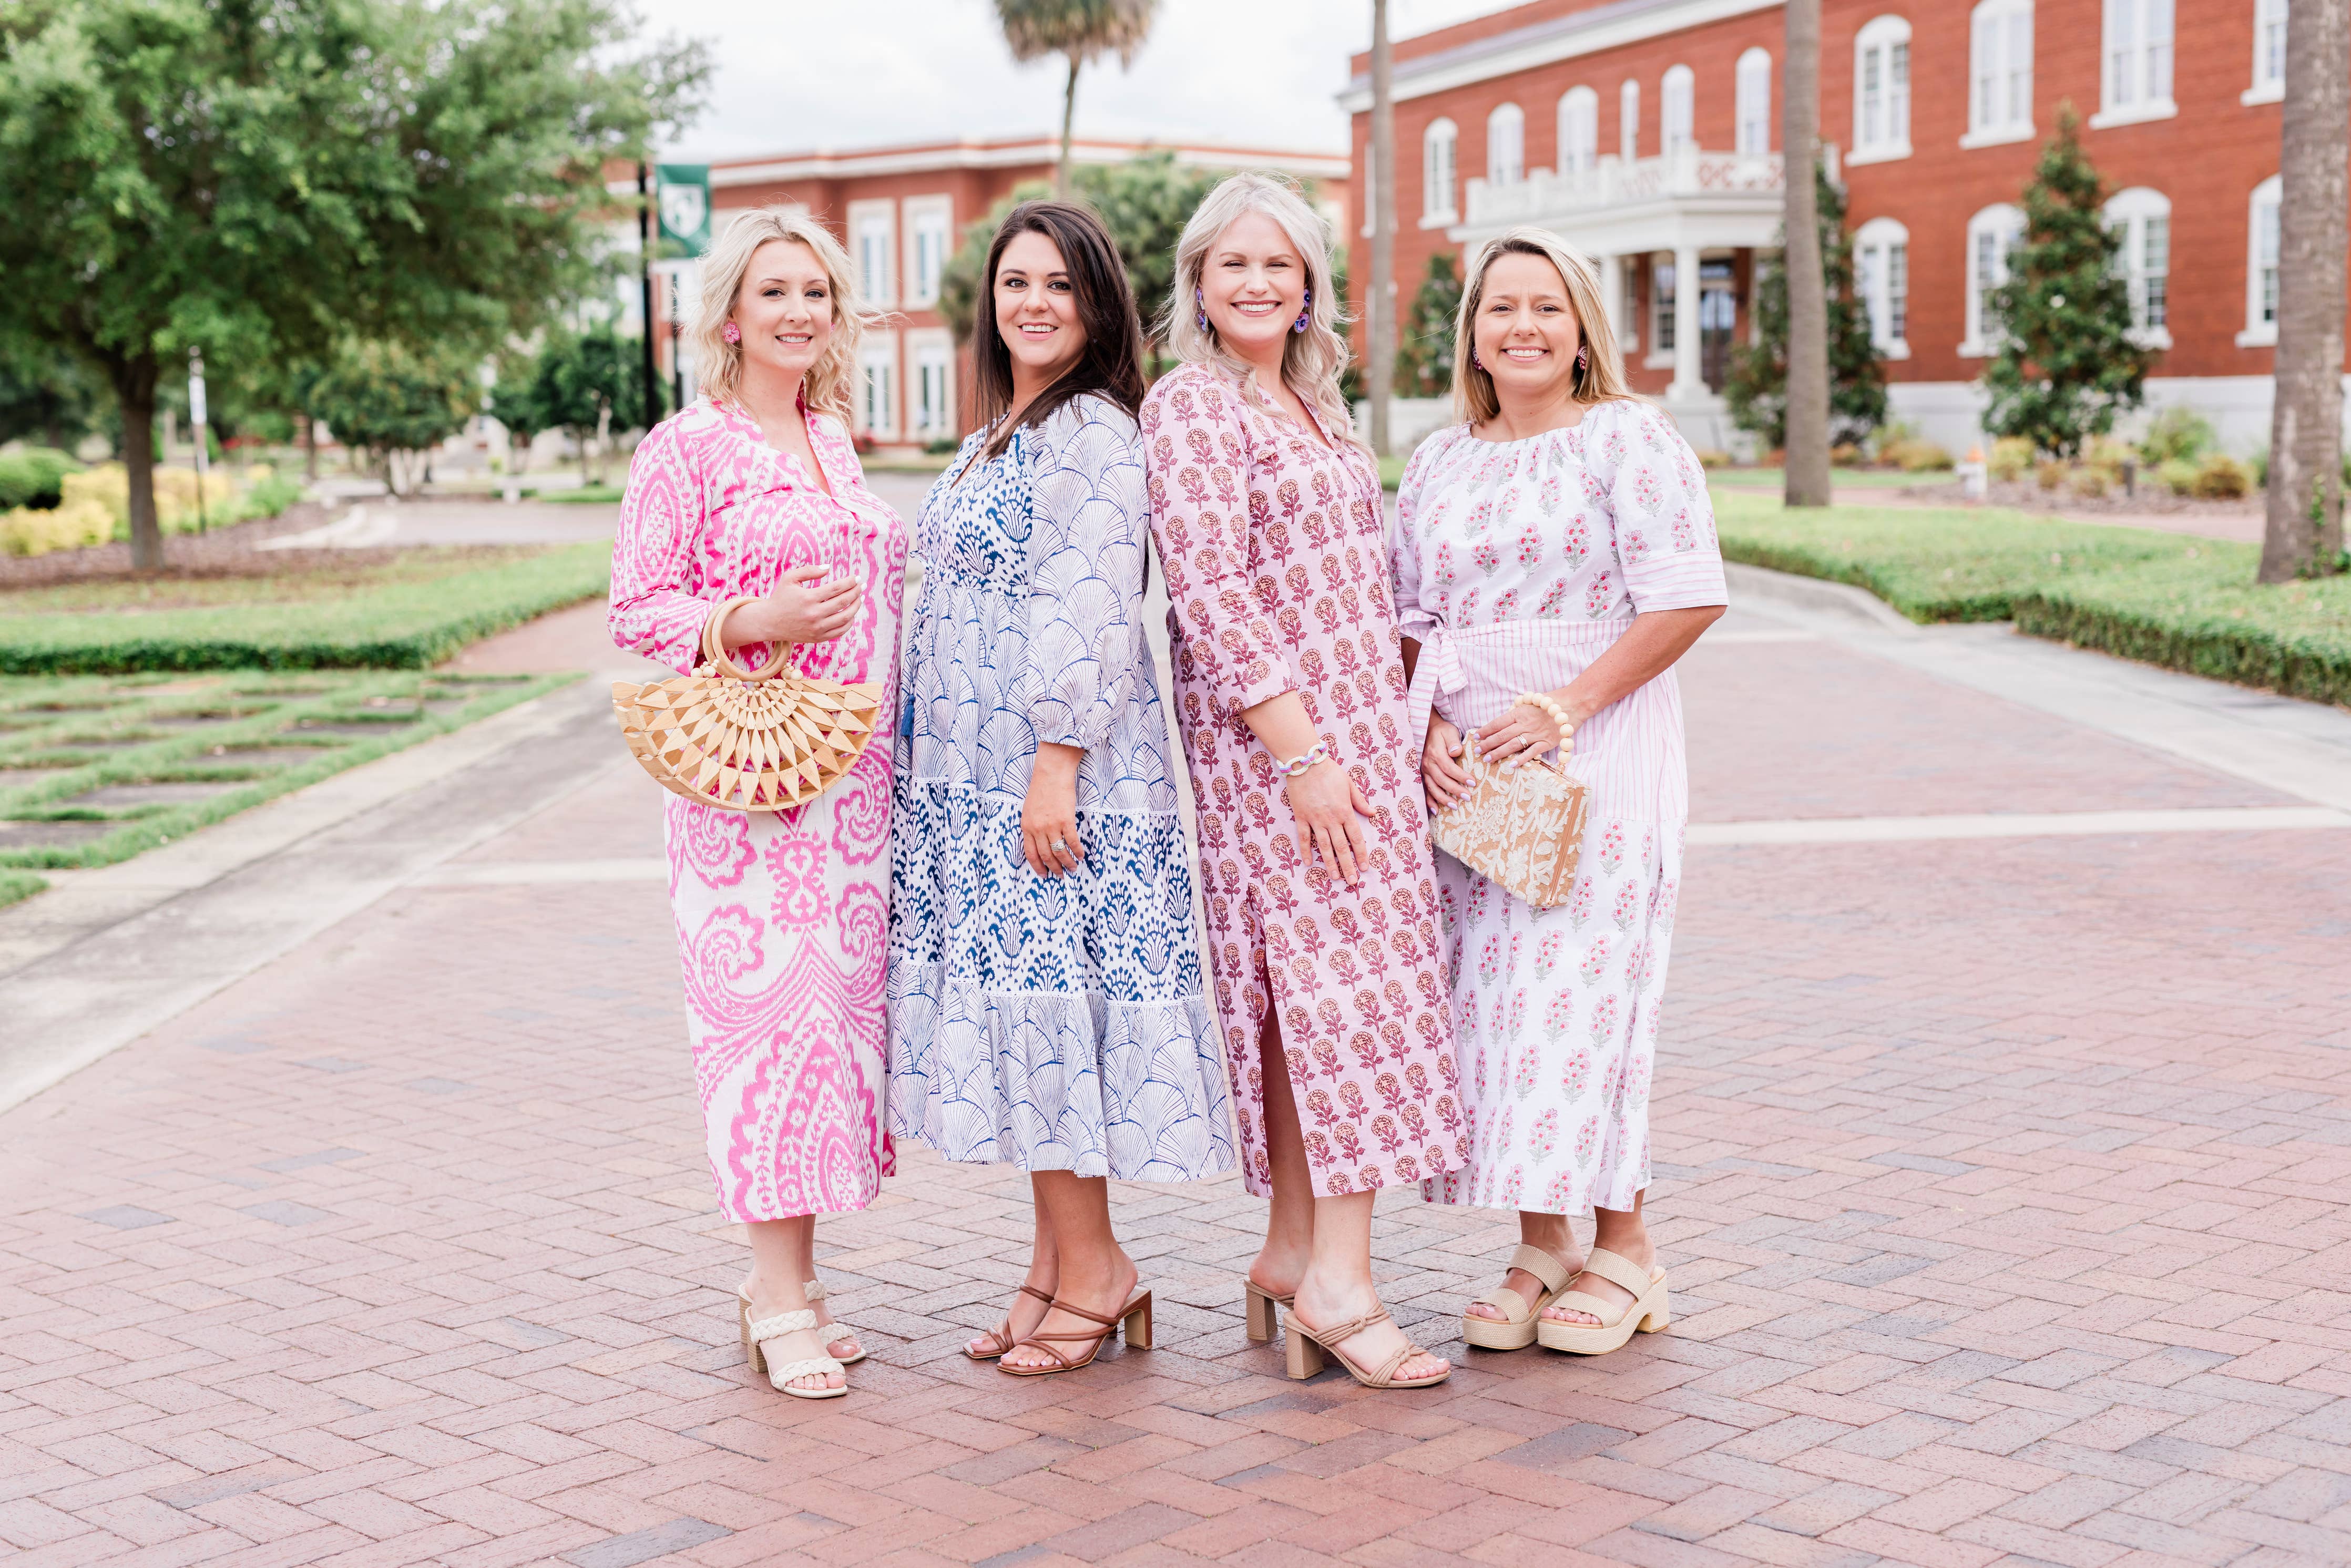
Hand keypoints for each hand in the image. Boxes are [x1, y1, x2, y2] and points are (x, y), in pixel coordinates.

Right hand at [743, 563, 861, 646]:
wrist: (769, 622)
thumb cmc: (780, 598)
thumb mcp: (789, 578)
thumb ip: (809, 570)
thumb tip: (828, 567)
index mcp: (808, 598)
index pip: (837, 588)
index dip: (850, 582)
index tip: (857, 578)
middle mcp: (814, 614)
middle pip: (843, 602)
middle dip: (856, 592)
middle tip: (861, 586)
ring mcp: (817, 628)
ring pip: (845, 617)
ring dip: (856, 607)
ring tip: (859, 598)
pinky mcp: (818, 637)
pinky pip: (840, 631)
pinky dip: (849, 622)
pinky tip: (851, 613)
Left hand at [1020, 743, 1083, 877]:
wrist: (1051, 774)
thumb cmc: (1040, 790)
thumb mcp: (1028, 811)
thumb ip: (1032, 827)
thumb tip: (1041, 844)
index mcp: (1026, 827)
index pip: (1031, 853)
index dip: (1038, 867)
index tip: (1044, 875)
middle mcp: (1037, 829)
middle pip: (1046, 856)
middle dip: (1054, 869)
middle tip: (1061, 875)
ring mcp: (1052, 826)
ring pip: (1059, 852)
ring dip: (1067, 863)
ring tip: (1073, 868)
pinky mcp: (1066, 820)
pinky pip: (1072, 841)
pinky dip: (1077, 851)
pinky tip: (1081, 855)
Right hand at [1281, 756, 1373, 889]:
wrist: (1305, 763)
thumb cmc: (1330, 771)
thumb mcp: (1350, 784)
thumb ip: (1360, 801)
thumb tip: (1373, 814)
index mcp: (1345, 811)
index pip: (1356, 838)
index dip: (1361, 854)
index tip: (1365, 867)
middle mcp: (1331, 819)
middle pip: (1341, 847)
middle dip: (1348, 866)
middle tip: (1352, 881)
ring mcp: (1315, 820)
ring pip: (1324, 847)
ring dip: (1330, 864)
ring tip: (1335, 878)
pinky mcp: (1301, 817)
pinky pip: (1303, 838)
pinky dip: (1305, 851)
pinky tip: (1308, 863)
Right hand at [1422, 717, 1470, 809]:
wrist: (1428, 730)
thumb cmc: (1442, 732)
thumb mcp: (1449, 731)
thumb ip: (1453, 741)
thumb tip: (1456, 751)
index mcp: (1436, 753)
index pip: (1449, 768)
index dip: (1460, 776)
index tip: (1473, 783)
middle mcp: (1428, 764)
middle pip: (1441, 780)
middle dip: (1454, 790)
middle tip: (1468, 797)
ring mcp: (1424, 771)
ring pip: (1432, 788)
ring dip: (1443, 799)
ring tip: (1455, 806)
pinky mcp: (1424, 775)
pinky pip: (1425, 790)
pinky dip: (1429, 801)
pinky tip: (1436, 811)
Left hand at [1475, 696, 1571, 769]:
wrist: (1575, 703)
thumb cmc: (1553, 700)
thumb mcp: (1532, 702)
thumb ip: (1519, 712)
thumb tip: (1507, 719)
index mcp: (1520, 712)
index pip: (1498, 722)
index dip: (1485, 730)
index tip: (1476, 736)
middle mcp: (1525, 723)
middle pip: (1502, 735)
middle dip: (1487, 744)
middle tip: (1477, 751)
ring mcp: (1536, 733)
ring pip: (1513, 744)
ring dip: (1498, 752)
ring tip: (1487, 759)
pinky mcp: (1547, 742)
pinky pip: (1531, 752)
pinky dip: (1521, 759)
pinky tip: (1511, 765)